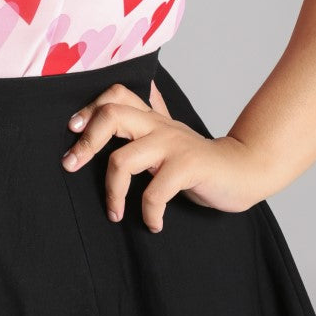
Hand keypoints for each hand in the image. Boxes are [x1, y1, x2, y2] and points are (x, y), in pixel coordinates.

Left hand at [61, 80, 263, 231]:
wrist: (243, 171)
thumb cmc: (200, 160)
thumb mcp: (171, 135)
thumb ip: (151, 117)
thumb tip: (141, 91)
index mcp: (151, 118)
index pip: (115, 94)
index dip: (89, 107)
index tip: (73, 129)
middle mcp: (159, 125)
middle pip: (111, 115)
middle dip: (85, 142)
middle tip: (71, 165)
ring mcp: (173, 145)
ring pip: (123, 159)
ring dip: (112, 192)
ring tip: (115, 213)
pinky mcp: (189, 167)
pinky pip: (155, 191)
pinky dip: (149, 213)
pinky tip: (153, 224)